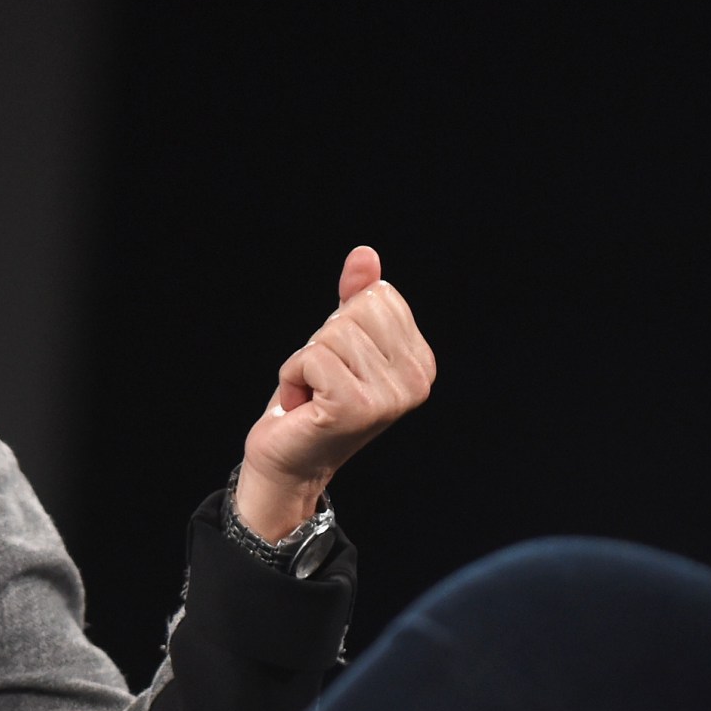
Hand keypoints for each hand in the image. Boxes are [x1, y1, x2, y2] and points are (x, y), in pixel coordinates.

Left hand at [236, 245, 435, 539]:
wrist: (290, 457)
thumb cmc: (314, 398)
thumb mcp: (337, 340)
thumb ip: (355, 297)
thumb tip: (365, 254)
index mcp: (420, 361)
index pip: (378, 296)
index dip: (342, 322)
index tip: (339, 363)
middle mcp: (415, 381)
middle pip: (355, 311)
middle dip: (323, 341)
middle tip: (322, 380)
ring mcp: (389, 397)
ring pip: (331, 334)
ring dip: (304, 362)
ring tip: (313, 394)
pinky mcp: (355, 408)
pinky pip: (311, 358)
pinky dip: (292, 376)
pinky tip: (302, 405)